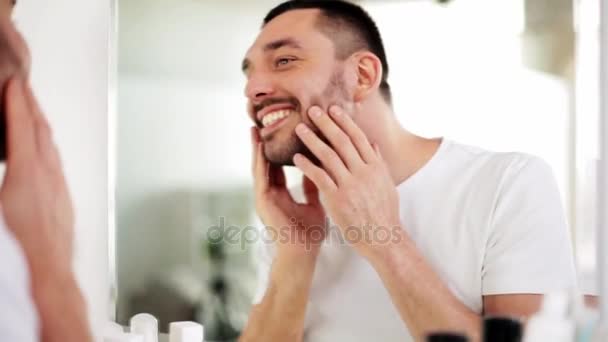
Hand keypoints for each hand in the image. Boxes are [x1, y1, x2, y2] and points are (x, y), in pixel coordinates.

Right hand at [0, 77, 73, 275]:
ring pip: (50, 144)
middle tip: (23, 87)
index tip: (15, 83)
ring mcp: (58, 183)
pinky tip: (44, 149)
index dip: (17, 102)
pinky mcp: (63, 195)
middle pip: (40, 130)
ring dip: (40, 123)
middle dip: (31, 105)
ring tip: (31, 111)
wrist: (49, 266)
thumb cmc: (20, 244)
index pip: (22, 127)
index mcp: (28, 171)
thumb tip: (3, 156)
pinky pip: (56, 160)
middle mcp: (48, 172)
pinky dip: (47, 144)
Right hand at [251, 127, 326, 258]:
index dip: (281, 148)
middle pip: (266, 163)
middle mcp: (270, 194)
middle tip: (263, 123)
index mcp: (281, 194)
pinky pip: (261, 177)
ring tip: (255, 128)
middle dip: (264, 144)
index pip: (280, 165)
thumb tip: (319, 167)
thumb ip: (314, 186)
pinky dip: (260, 162)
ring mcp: (264, 198)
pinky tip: (260, 147)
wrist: (303, 255)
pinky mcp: (262, 202)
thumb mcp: (315, 203)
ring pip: (260, 167)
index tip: (283, 130)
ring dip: (257, 148)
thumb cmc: (310, 234)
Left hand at [292, 105, 400, 257]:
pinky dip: (307, 165)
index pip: (358, 137)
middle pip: (342, 141)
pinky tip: (297, 158)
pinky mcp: (338, 199)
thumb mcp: (386, 185)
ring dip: (313, 140)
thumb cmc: (384, 213)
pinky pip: (319, 177)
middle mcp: (363, 172)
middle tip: (312, 110)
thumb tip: (373, 143)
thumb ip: (378, 163)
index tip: (334, 109)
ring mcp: (350, 185)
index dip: (345, 121)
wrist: (382, 238)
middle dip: (326, 124)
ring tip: (300, 129)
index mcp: (375, 167)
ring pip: (329, 156)